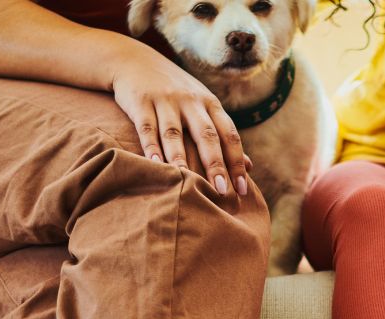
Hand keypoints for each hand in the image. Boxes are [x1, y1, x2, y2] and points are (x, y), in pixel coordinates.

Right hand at [110, 54, 248, 195]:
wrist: (135, 61)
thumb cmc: (177, 93)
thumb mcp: (204, 107)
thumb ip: (224, 136)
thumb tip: (249, 166)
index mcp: (211, 104)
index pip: (230, 135)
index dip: (237, 163)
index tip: (242, 189)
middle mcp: (191, 101)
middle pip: (206, 135)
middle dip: (215, 164)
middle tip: (222, 191)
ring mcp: (166, 100)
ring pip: (175, 133)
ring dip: (181, 158)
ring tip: (186, 181)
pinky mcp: (141, 101)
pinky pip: (147, 127)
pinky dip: (150, 147)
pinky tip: (155, 165)